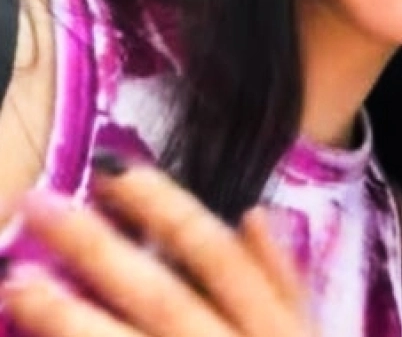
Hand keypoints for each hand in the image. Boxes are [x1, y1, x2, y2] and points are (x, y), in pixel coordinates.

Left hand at [0, 154, 312, 336]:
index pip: (215, 256)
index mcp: (275, 331)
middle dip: (100, 250)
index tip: (114, 170)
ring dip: (70, 319)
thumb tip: (256, 215)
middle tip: (41, 205)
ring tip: (18, 281)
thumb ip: (286, 282)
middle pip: (160, 296)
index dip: (165, 208)